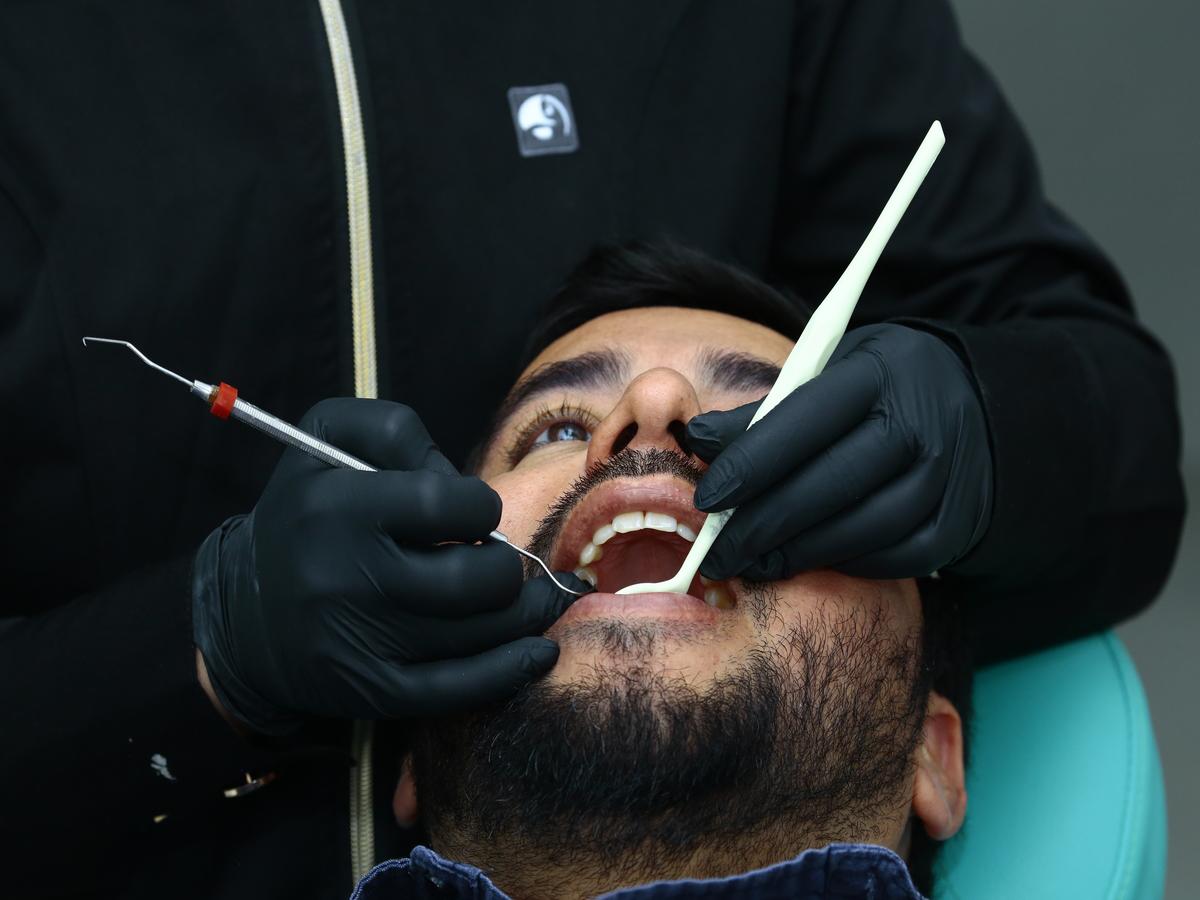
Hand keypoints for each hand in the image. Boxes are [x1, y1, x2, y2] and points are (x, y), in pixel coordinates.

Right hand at [192, 398, 581, 734]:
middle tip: (495, 562)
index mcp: (337, 507)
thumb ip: (394, 429)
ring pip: (479, 631)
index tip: (472, 514)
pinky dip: (510, 669)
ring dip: (523, 612)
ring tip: (536, 597)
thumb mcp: (328, 437)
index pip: (449, 505)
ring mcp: (360, 641)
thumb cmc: (308, 511)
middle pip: (476, 579)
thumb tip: (457, 480)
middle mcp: (345, 577)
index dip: (479, 507)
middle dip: (504, 567)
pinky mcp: (371, 690)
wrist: (245, 612)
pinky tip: (538, 651)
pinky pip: (459, 688)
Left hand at [687, 324, 992, 580]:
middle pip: (829, 484)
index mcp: (879, 372)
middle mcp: (920, 423)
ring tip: (751, 562)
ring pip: (860, 529)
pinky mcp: (955, 524)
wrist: (977, 410)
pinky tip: (805, 561)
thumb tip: (696, 442)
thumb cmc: (880, 391)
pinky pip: (891, 557)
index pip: (803, 421)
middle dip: (761, 525)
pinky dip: (843, 563)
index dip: (750, 464)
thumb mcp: (829, 374)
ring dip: (797, 553)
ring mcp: (945, 478)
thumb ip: (766, 412)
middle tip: (715, 551)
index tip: (706, 498)